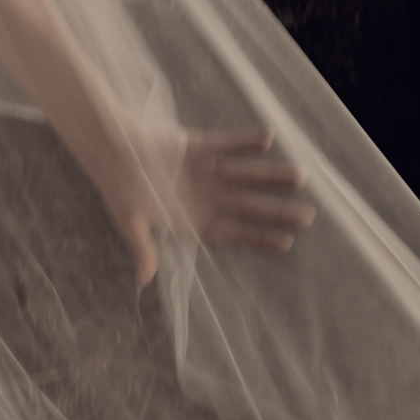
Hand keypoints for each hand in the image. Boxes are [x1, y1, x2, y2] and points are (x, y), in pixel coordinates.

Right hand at [104, 123, 315, 291]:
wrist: (111, 152)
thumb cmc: (120, 190)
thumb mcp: (129, 222)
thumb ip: (142, 247)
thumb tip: (143, 280)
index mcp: (195, 220)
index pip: (234, 233)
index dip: (259, 239)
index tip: (286, 244)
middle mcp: (208, 197)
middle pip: (250, 206)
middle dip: (277, 211)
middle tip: (308, 217)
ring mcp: (207, 172)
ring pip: (247, 175)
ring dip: (272, 176)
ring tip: (300, 177)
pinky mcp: (202, 147)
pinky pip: (229, 144)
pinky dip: (247, 141)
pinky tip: (269, 138)